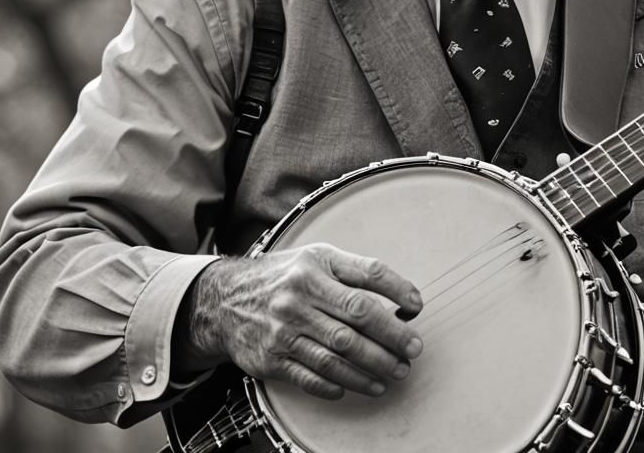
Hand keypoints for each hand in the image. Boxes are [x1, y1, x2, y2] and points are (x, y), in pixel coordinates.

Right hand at [176, 244, 423, 399]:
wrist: (224, 300)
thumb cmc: (285, 276)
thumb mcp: (317, 258)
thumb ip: (356, 271)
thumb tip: (402, 296)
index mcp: (315, 267)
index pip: (367, 276)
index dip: (397, 290)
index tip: (418, 306)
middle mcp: (299, 297)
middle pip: (356, 320)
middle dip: (391, 338)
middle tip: (413, 351)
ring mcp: (284, 330)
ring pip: (337, 354)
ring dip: (370, 368)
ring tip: (393, 375)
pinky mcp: (271, 360)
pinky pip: (310, 377)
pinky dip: (336, 384)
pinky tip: (356, 386)